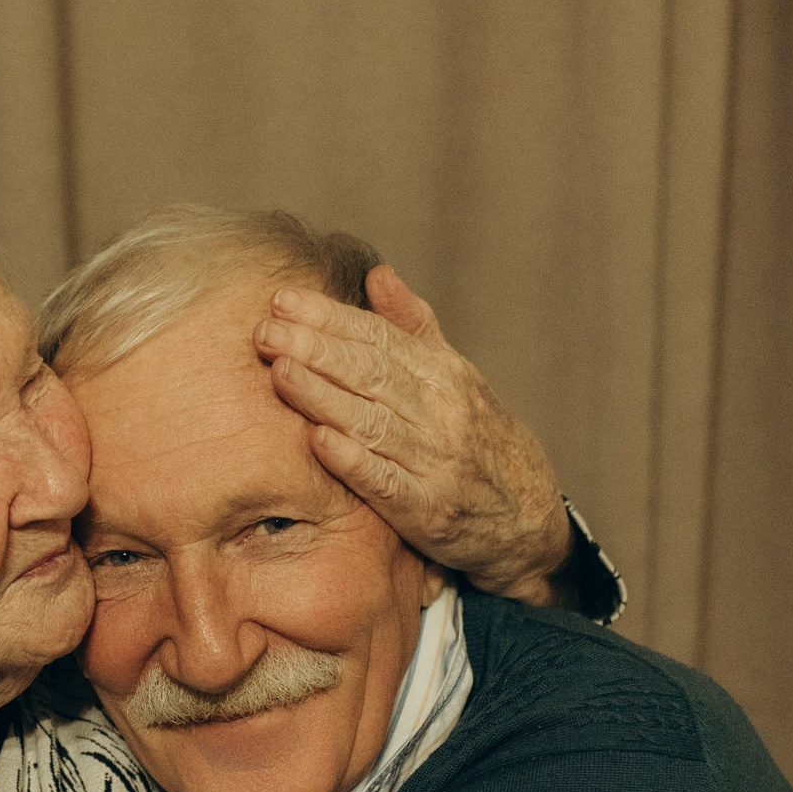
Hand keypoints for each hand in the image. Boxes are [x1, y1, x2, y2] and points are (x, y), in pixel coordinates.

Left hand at [256, 266, 570, 599]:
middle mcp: (441, 411)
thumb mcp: (455, 376)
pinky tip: (317, 441)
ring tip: (280, 372)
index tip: (282, 300)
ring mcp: (435, 461)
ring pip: (372, 422)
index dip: (329, 317)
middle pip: (371, 372)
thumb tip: (377, 275)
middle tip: (266, 331)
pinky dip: (352, 460)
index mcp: (444, 373)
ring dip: (323, 396)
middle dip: (315, 348)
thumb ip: (413, 327)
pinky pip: (385, 481)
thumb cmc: (477, 438)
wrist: (526, 516)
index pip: (379, 337)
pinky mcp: (427, 510)